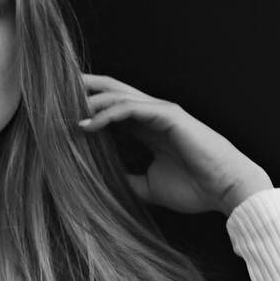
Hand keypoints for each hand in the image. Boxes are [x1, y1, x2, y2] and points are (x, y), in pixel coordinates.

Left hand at [78, 73, 273, 214]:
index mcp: (149, 130)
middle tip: (54, 91)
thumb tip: (100, 184)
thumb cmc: (195, 188)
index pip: (112, 111)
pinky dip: (108, 113)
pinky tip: (87, 123)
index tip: (59, 115)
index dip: (88, 109)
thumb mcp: (148, 187)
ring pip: (118, 96)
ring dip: (90, 101)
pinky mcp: (169, 116)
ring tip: (62, 108)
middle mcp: (153, 116)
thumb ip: (127, 179)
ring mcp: (161, 113)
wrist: (226, 190)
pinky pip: (132, 108)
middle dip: (84, 90)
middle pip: (112, 93)